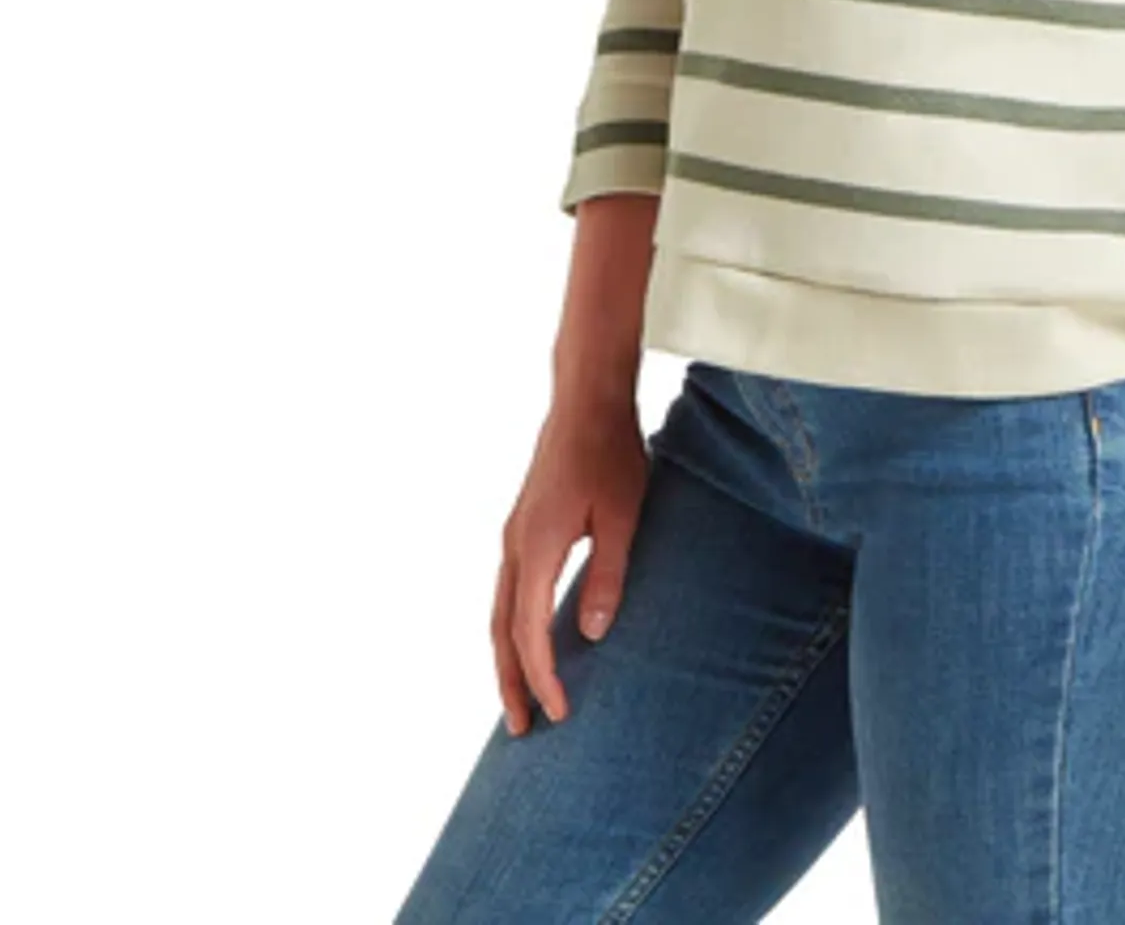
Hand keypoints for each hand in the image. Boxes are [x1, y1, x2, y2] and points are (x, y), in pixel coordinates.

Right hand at [492, 396, 650, 735]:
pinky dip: (509, 628)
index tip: (558, 713)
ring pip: (498, 613)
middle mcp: (514, 546)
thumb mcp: (622, 515)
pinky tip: (527, 639)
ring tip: (518, 699)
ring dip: (506, 658)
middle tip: (522, 730)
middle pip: (500, 631)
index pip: (529, 632)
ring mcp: (513, 535)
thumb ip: (608, 574)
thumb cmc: (611, 452)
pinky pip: (506, 591)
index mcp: (536, 547)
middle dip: (510, 682)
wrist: (586, 399)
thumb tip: (593, 634)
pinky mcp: (522, 525)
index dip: (542, 677)